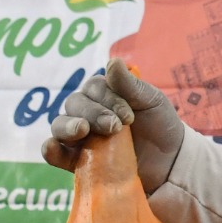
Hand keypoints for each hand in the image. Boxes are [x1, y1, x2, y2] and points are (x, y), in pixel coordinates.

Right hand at [41, 59, 184, 193]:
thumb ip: (130, 85)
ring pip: (60, 125)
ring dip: (68, 126)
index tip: (129, 117)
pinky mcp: (77, 161)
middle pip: (74, 105)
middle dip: (93, 114)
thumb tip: (112, 61)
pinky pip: (55, 153)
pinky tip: (52, 147)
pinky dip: (50, 149)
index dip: (108, 99)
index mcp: (104, 94)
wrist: (171, 161)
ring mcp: (80, 137)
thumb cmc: (160, 126)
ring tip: (82, 130)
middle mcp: (87, 112)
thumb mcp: (151, 101)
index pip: (93, 88)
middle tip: (115, 127)